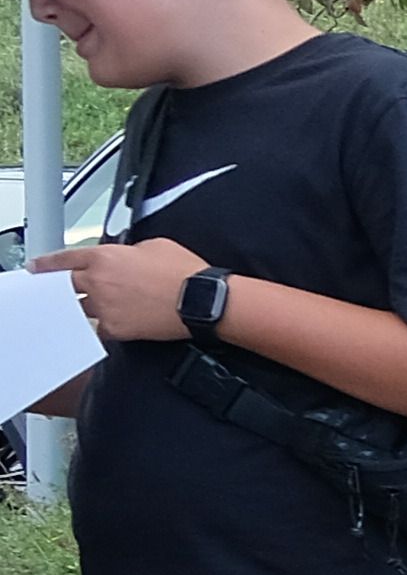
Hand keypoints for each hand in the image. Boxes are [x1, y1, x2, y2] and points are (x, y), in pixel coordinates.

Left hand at [58, 235, 205, 340]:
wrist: (200, 300)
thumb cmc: (183, 272)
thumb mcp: (154, 245)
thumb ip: (127, 251)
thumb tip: (123, 257)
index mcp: (104, 257)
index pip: (63, 260)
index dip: (46, 265)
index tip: (38, 269)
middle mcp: (98, 282)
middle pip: (63, 287)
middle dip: (60, 288)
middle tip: (61, 290)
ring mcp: (104, 307)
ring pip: (78, 309)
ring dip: (83, 307)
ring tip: (96, 307)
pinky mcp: (116, 329)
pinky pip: (98, 328)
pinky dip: (103, 325)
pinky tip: (115, 321)